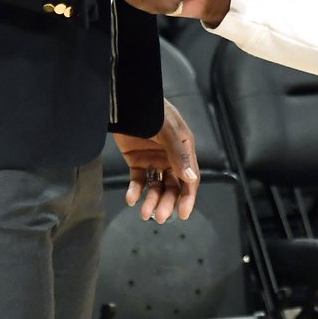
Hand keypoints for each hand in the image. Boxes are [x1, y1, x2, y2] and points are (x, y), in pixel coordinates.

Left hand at [112, 99, 199, 222]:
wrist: (126, 101)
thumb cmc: (152, 111)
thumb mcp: (168, 130)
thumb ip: (178, 154)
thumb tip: (190, 179)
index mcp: (184, 148)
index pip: (189, 178)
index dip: (187, 197)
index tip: (183, 214)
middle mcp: (170, 157)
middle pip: (172, 186)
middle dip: (167, 202)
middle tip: (159, 217)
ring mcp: (153, 159)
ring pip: (155, 186)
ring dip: (151, 200)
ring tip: (144, 212)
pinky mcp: (136, 160)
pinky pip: (137, 180)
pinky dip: (135, 190)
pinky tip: (131, 198)